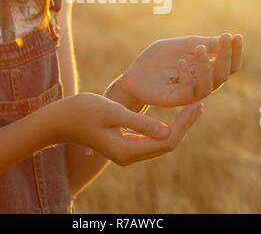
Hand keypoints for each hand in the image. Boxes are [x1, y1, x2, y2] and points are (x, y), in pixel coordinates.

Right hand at [45, 92, 202, 164]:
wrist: (60, 119)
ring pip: (159, 143)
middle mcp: (128, 156)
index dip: (184, 125)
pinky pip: (149, 140)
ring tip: (191, 107)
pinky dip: (163, 128)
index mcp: (126, 149)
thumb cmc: (83, 111)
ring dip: (176, 127)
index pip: (165, 141)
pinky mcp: (123, 145)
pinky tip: (171, 115)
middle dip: (184, 125)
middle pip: (165, 144)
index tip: (197, 105)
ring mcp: (125, 152)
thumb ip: (139, 122)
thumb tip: (166, 131)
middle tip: (200, 104)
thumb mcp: (112, 112)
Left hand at [118, 33, 242, 107]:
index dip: (234, 52)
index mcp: (205, 71)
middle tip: (225, 39)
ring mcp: (188, 93)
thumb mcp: (183, 45)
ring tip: (199, 48)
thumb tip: (228, 38)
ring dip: (206, 66)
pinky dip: (186, 76)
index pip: (228, 65)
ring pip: (208, 86)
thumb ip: (204, 43)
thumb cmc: (159, 59)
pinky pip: (187, 92)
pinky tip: (181, 62)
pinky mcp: (173, 99)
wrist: (134, 73)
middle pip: (223, 75)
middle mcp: (201, 83)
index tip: (237, 36)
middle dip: (226, 56)